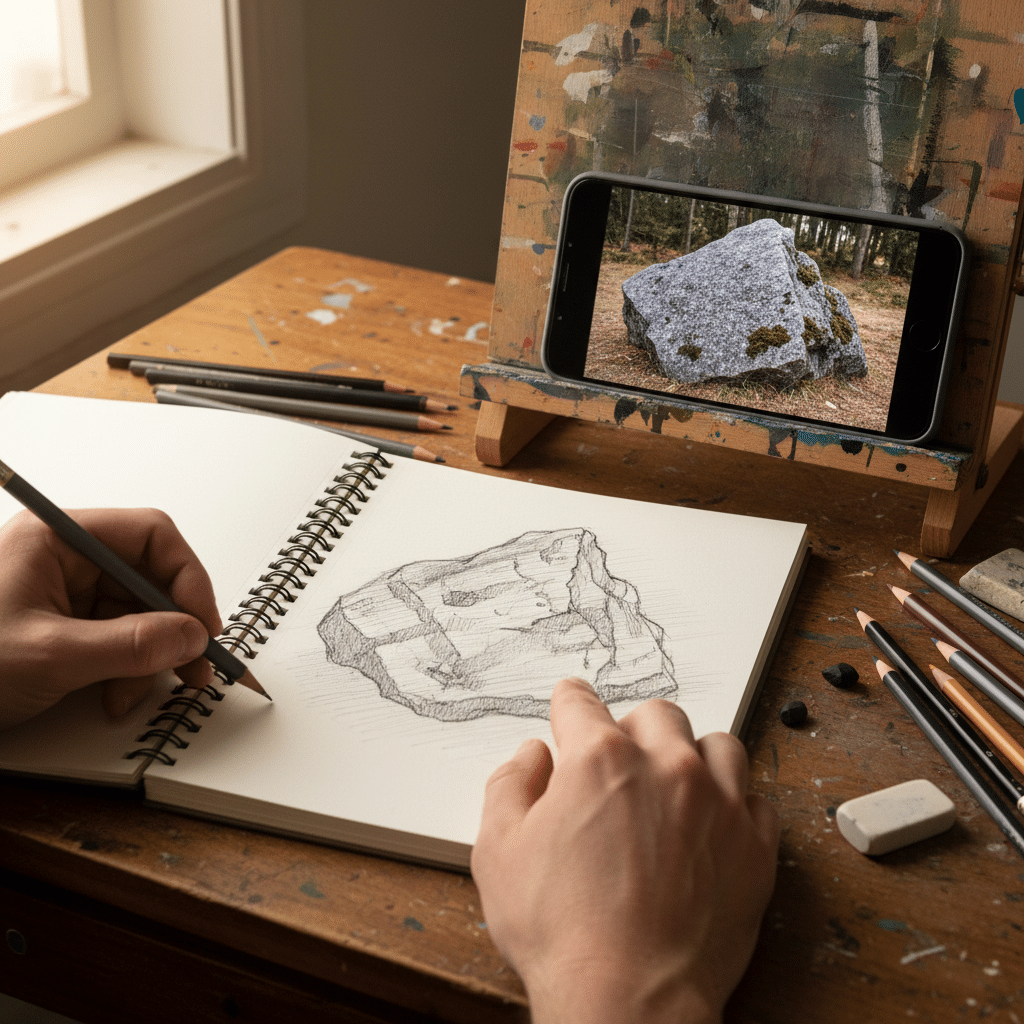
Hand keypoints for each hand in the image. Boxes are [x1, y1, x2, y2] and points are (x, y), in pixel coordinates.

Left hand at [0, 508, 221, 729]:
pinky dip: (127, 670)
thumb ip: (131, 645)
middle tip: (194, 662)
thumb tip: (190, 636)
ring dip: (150, 657)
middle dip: (173, 626)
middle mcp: (65, 560)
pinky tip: (113, 694)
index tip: (201, 622)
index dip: (186, 577)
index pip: (150, 536)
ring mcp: (65, 595)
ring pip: (140, 614)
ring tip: (140, 690)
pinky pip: (120, 639)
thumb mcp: (51, 656)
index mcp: (57, 539)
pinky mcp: (65, 627)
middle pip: (150, 578)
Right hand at [471, 677, 779, 1023]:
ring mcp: (717, 803)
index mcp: (598, 760)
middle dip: (633, 729)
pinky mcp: (753, 846)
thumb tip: (532, 756)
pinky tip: (712, 826)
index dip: (569, 702)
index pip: (580, 703)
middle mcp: (664, 766)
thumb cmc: (562, 932)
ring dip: (692, 756)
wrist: (628, 999)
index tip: (571, 702)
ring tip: (674, 786)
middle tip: (620, 762)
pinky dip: (735, 804)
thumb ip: (509, 785)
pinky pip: (756, 799)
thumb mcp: (498, 852)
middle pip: (655, 713)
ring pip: (717, 745)